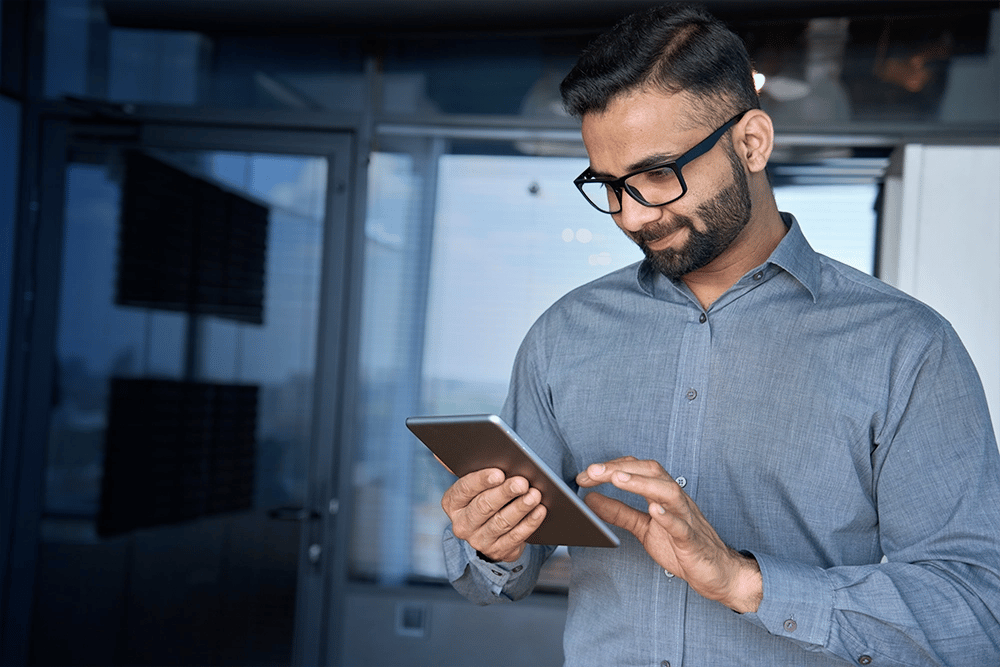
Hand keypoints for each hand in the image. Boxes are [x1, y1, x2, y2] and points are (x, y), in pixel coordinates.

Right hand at [442, 468, 546, 562]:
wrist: (492, 531)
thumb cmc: (485, 495)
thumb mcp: (474, 483)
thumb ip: (465, 467)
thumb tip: (440, 454)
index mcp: (452, 502)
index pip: (464, 489)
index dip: (482, 480)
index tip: (499, 473)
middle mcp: (461, 524)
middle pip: (483, 506)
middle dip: (505, 493)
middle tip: (522, 482)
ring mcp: (478, 541)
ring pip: (501, 522)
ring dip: (520, 507)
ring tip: (535, 494)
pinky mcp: (497, 551)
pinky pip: (515, 537)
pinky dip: (529, 523)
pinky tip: (540, 510)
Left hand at [577, 457, 761, 612]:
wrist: (717, 573)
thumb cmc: (682, 547)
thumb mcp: (643, 528)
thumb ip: (619, 512)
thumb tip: (590, 499)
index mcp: (662, 495)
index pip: (637, 469)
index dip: (610, 467)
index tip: (585, 475)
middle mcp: (676, 500)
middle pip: (651, 472)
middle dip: (620, 468)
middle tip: (592, 471)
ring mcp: (687, 518)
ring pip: (668, 493)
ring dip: (642, 483)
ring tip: (618, 479)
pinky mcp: (693, 541)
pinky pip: (682, 526)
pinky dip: (668, 517)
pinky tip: (653, 511)